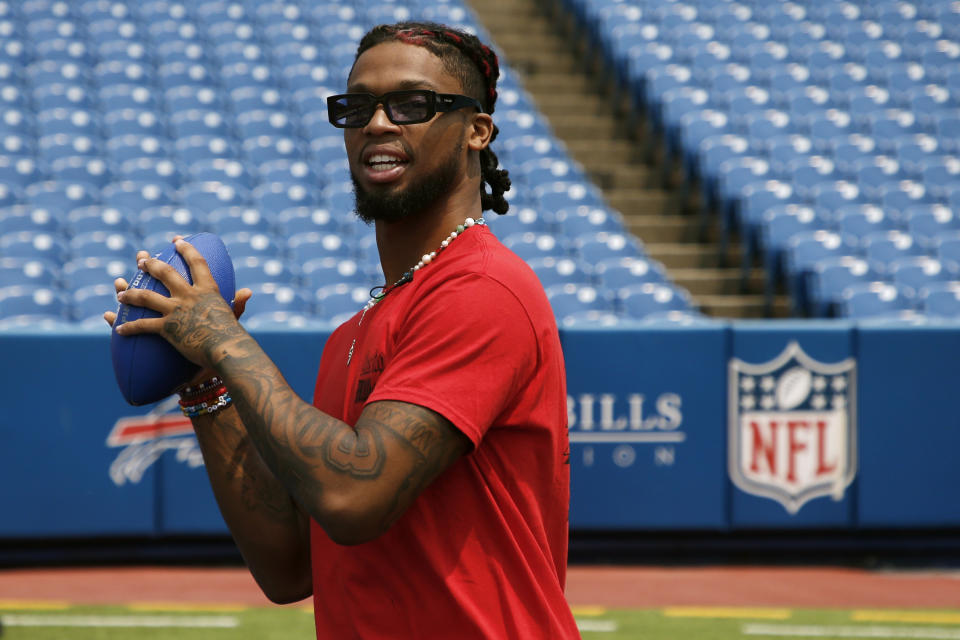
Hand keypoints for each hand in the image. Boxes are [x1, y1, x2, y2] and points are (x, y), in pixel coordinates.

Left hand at [110, 237, 251, 369]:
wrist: (227, 351)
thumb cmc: (233, 337)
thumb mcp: (234, 316)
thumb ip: (238, 302)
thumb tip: (247, 291)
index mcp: (208, 290)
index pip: (196, 262)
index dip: (186, 248)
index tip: (177, 240)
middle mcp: (189, 295)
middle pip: (165, 273)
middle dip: (150, 264)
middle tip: (141, 260)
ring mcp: (176, 310)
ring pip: (145, 296)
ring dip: (129, 293)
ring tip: (120, 292)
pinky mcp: (167, 328)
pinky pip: (143, 325)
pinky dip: (129, 327)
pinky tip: (119, 328)